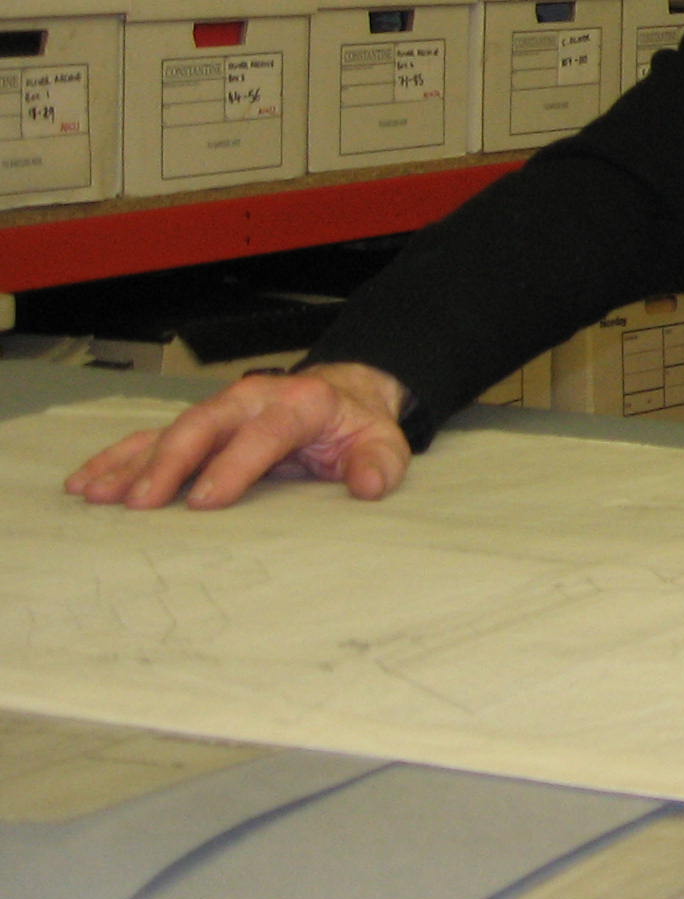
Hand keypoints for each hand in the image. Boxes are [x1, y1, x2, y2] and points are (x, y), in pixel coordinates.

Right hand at [63, 364, 415, 510]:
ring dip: (131, 464)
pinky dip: (117, 459)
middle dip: (169, 464)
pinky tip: (86, 481)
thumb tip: (370, 486)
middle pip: (204, 426)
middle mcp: (251, 400)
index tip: (205, 500)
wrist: (342, 394)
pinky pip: (150, 439)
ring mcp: (219, 411)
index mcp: (300, 403)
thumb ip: (380, 463)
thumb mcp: (383, 441)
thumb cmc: (356, 426)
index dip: (235, 465)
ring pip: (168, 432)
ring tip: (95, 494)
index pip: (264, 433)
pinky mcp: (198, 426)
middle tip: (139, 504)